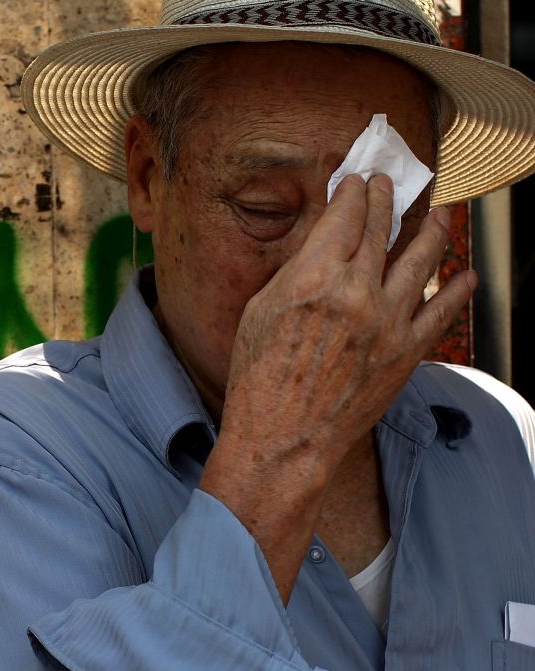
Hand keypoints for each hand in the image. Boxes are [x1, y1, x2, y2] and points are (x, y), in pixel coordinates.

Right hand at [201, 174, 474, 601]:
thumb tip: (319, 244)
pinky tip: (465, 275)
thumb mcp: (260, 311)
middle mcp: (357, 291)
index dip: (354, 191)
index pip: (344, 216)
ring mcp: (389, 321)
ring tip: (438, 215)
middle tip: (391, 184)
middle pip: (382, 228)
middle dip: (387, 199)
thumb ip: (295, 272)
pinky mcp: (408, 351)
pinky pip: (444, 312)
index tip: (357, 179)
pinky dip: (458, 289)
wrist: (284, 437)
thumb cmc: (259, 379)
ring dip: (432, 229)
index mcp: (314, 277)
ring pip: (422, 259)